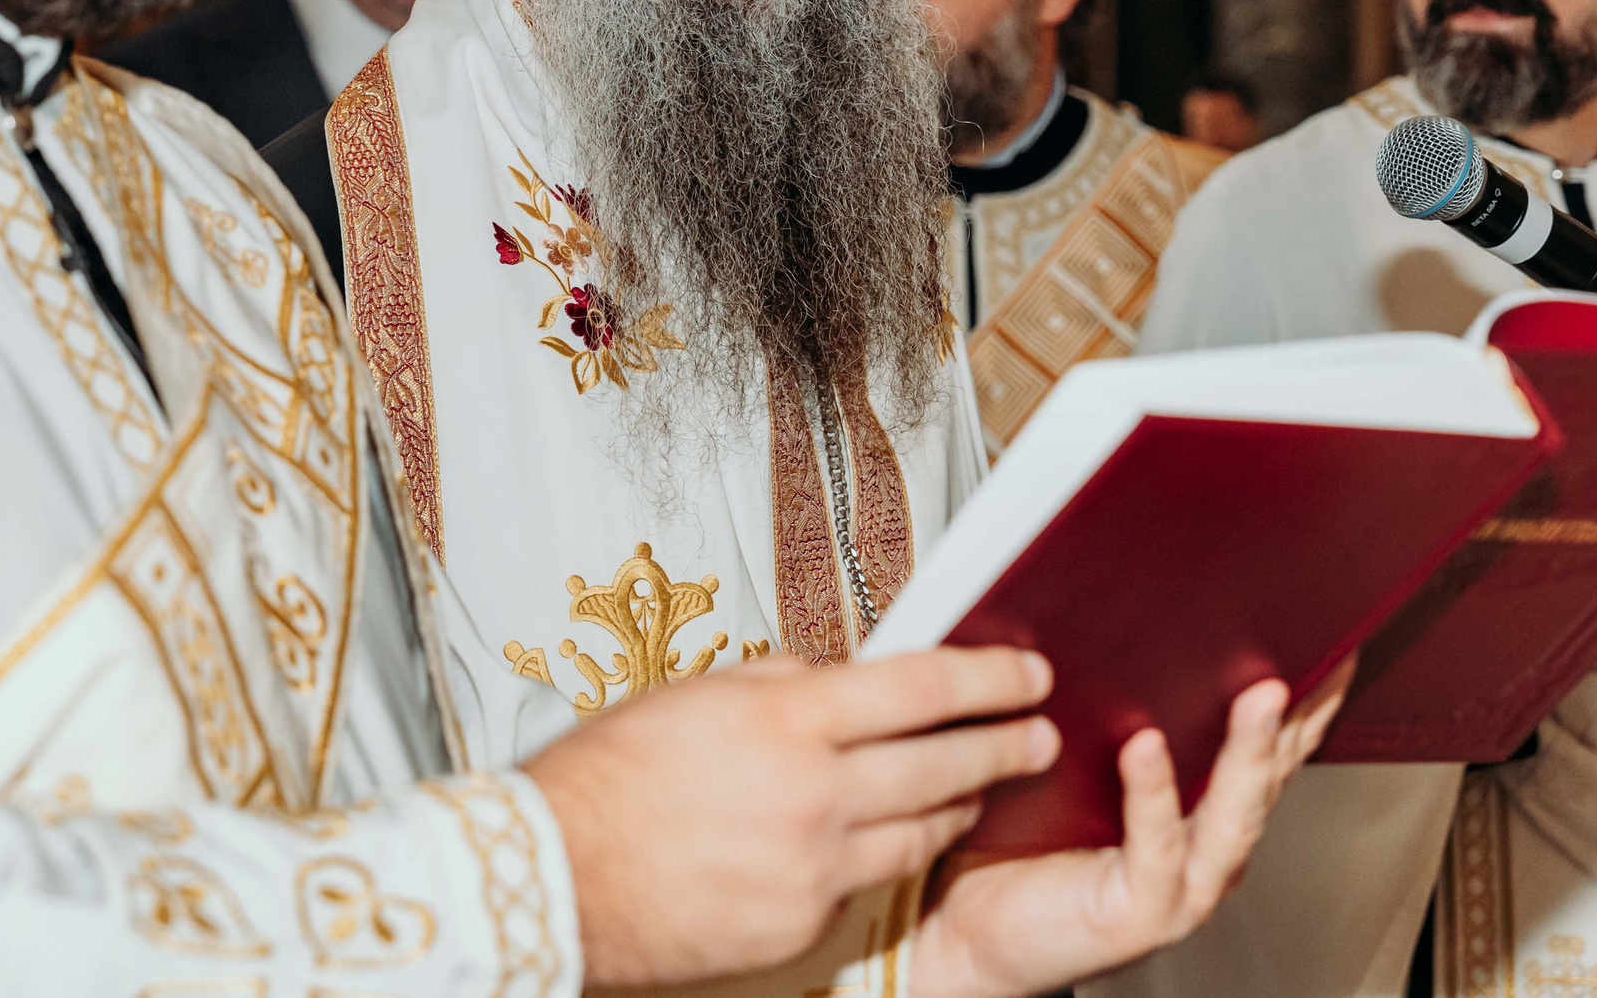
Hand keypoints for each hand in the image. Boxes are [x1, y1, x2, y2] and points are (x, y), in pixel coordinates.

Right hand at [522, 646, 1058, 987]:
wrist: (556, 877)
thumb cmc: (611, 777)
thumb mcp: (703, 696)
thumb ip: (785, 685)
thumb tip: (843, 681)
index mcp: (789, 719)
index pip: (921, 686)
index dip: (989, 677)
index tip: (1029, 672)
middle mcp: (814, 792)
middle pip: (943, 762)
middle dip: (1003, 745)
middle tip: (1040, 733)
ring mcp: (812, 867)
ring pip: (920, 832)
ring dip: (959, 806)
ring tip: (981, 789)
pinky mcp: (800, 924)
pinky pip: (864, 884)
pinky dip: (881, 858)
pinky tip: (888, 843)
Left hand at [908, 657, 1354, 997]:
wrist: (971, 924)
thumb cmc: (1023, 839)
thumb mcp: (1080, 759)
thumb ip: (1110, 708)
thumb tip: (1121, 615)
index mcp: (1202, 809)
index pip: (1269, 749)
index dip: (1309, 702)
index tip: (1332, 645)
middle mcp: (1205, 848)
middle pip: (1268, 776)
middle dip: (1299, 717)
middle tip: (1319, 658)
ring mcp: (1182, 885)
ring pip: (1231, 815)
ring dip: (1248, 752)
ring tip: (1260, 697)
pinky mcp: (1139, 911)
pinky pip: (1155, 849)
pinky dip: (1153, 797)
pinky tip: (1146, 749)